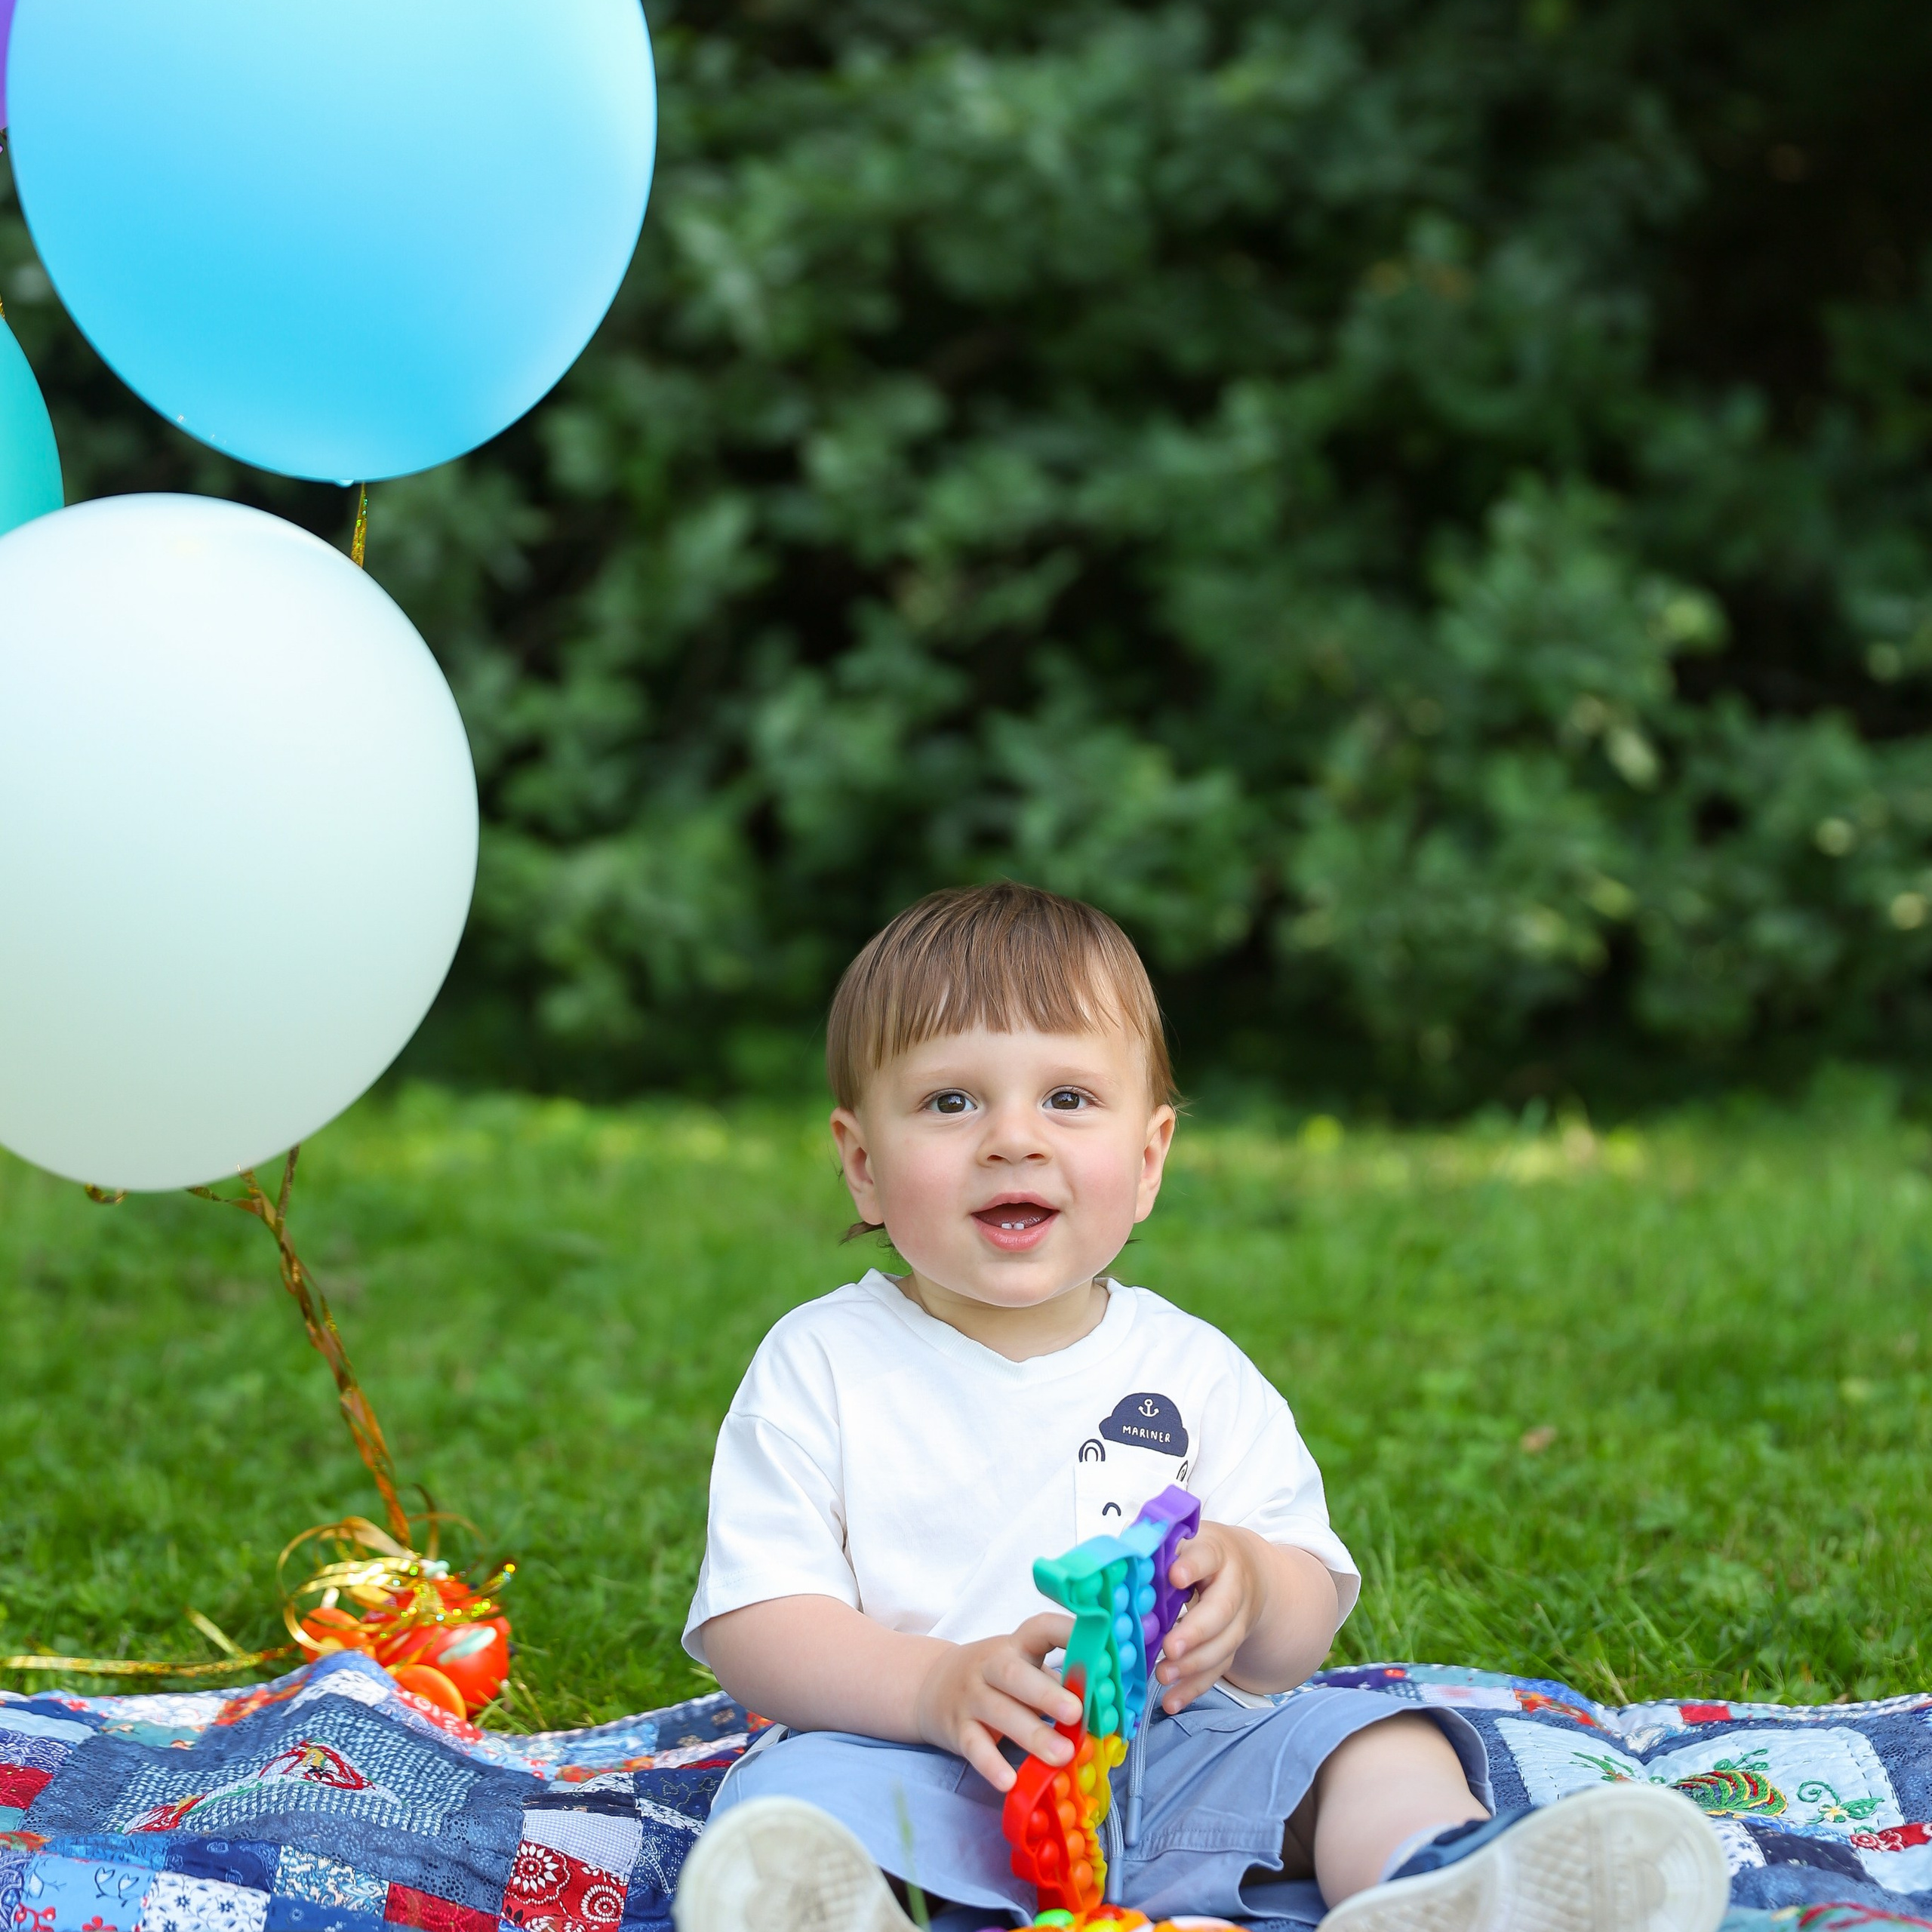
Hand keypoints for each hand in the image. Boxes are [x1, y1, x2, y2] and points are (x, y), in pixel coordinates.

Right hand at [913, 1612, 1079, 1790]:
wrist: (932, 1686)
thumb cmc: (995, 1678)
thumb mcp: (1021, 1666)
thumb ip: (1055, 1680)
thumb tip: (1102, 1702)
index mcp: (1015, 1645)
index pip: (1040, 1629)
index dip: (1066, 1631)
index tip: (1095, 1638)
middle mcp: (990, 1665)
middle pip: (1013, 1674)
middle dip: (1046, 1693)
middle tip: (1076, 1713)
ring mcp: (971, 1697)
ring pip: (998, 1712)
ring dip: (1031, 1735)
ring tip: (1062, 1756)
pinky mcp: (958, 1729)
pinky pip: (974, 1747)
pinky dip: (991, 1764)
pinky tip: (1010, 1781)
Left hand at [1154, 1521, 1272, 1712]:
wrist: (1244, 1567)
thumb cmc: (1198, 1552)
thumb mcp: (1181, 1539)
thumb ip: (1152, 1545)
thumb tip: (1120, 1554)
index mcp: (1216, 1552)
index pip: (1207, 1556)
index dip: (1192, 1566)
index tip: (1174, 1576)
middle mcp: (1234, 1586)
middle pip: (1222, 1609)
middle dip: (1196, 1631)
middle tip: (1169, 1647)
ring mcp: (1238, 1619)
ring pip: (1224, 1644)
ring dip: (1193, 1665)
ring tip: (1163, 1675)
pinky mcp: (1232, 1645)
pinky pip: (1218, 1670)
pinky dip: (1194, 1688)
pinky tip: (1172, 1700)